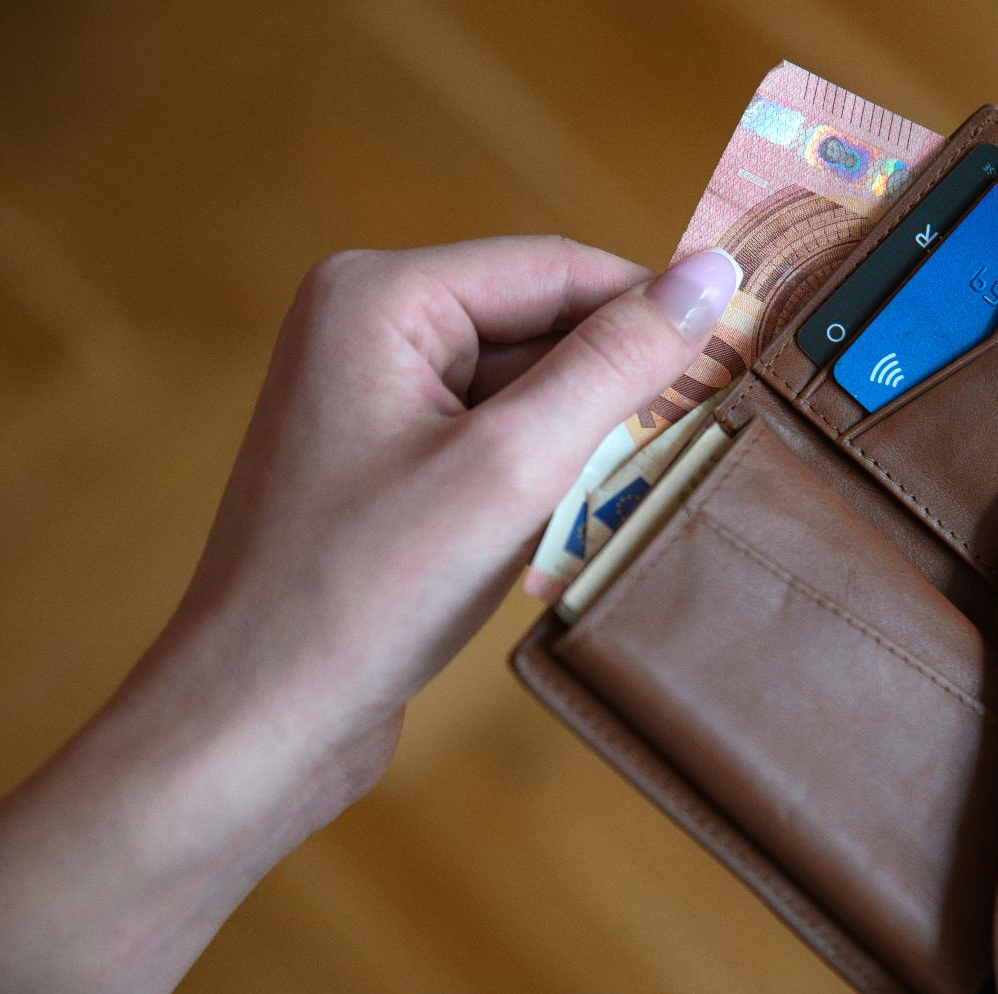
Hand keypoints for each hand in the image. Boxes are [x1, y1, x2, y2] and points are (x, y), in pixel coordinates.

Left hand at [158, 237, 739, 801]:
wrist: (254, 720)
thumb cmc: (361, 593)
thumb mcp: (512, 468)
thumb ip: (615, 365)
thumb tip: (713, 278)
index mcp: (378, 295)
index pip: (556, 268)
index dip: (653, 308)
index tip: (743, 354)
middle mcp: (367, 327)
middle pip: (541, 323)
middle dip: (618, 381)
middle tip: (703, 434)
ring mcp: (372, 398)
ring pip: (526, 387)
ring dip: (586, 437)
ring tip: (636, 490)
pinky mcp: (385, 464)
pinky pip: (495, 438)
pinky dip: (547, 475)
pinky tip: (574, 526)